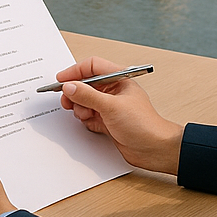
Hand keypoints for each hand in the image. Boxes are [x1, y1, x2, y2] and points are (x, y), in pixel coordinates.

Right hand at [57, 57, 183, 175]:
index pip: (92, 66)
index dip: (75, 71)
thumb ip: (88, 95)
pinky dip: (87, 120)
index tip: (61, 80)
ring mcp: (110, 107)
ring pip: (86, 102)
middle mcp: (113, 91)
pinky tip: (92, 124)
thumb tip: (70, 86)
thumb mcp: (111, 107)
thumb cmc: (143, 124)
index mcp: (118, 79)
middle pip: (86, 85)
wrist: (155, 150)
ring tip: (86, 115)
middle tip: (68, 101)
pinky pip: (89, 116)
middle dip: (75, 93)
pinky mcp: (108, 122)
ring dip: (81, 108)